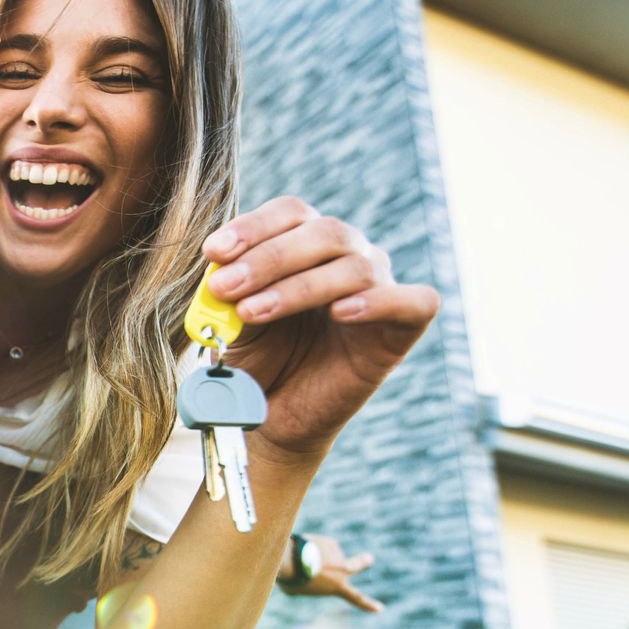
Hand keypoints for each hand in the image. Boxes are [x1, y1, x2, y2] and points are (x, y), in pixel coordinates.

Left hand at [204, 197, 437, 459]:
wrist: (274, 415)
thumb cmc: (257, 358)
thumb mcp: (232, 321)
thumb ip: (227, 294)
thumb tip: (219, 270)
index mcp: (307, 242)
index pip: (292, 212)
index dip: (254, 227)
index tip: (214, 252)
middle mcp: (348, 255)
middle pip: (324, 232)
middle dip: (268, 258)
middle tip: (224, 287)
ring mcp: (379, 288)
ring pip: (355, 267)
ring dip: (299, 287)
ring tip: (252, 312)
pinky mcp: (402, 329)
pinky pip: (414, 302)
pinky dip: (379, 302)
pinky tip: (341, 312)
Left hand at [280, 533, 381, 612]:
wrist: (291, 560)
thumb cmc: (291, 579)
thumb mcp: (296, 588)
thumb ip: (306, 582)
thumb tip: (307, 569)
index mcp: (337, 588)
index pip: (356, 599)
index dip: (368, 604)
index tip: (379, 609)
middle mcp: (343, 571)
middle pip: (358, 565)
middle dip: (363, 562)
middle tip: (369, 559)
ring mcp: (340, 556)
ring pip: (325, 558)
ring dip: (315, 558)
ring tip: (301, 560)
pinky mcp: (332, 543)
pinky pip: (320, 547)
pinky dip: (311, 549)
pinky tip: (303, 550)